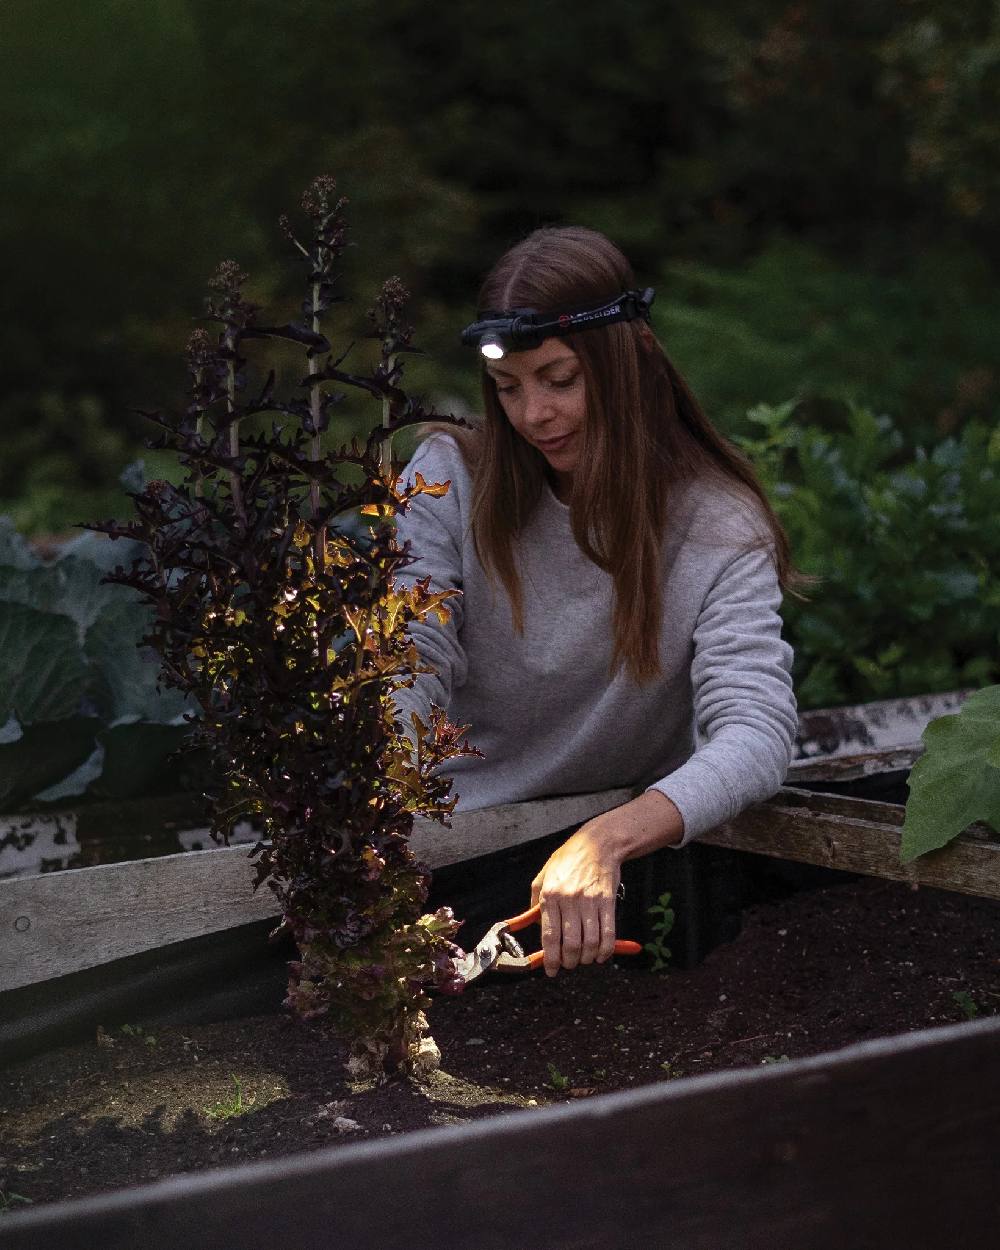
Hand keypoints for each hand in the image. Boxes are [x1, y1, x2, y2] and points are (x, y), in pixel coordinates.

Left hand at [530, 819, 621, 976]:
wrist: (597, 844)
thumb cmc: (568, 860)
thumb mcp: (544, 875)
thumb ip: (536, 902)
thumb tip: (537, 929)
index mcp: (549, 895)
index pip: (549, 936)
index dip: (550, 959)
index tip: (551, 970)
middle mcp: (569, 900)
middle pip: (571, 944)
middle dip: (570, 962)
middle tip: (569, 964)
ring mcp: (590, 901)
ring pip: (590, 943)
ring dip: (587, 958)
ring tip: (584, 959)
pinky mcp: (608, 901)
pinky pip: (608, 933)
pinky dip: (606, 950)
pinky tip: (601, 954)